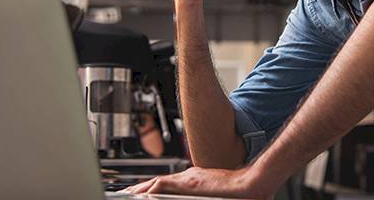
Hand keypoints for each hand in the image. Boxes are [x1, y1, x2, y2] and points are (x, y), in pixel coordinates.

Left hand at [120, 166, 272, 198]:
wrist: (248, 184)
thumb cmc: (233, 190)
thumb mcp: (209, 189)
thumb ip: (196, 191)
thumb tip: (188, 194)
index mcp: (190, 181)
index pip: (164, 184)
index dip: (148, 189)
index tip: (137, 194)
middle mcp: (186, 178)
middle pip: (157, 183)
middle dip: (140, 190)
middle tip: (126, 194)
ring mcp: (187, 180)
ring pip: (156, 184)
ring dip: (141, 190)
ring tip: (128, 195)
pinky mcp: (189, 184)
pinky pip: (163, 185)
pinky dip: (151, 189)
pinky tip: (142, 194)